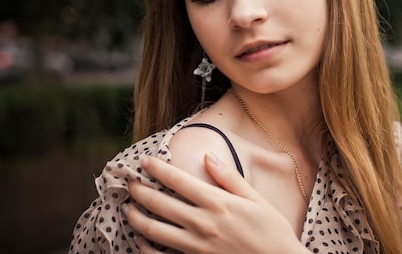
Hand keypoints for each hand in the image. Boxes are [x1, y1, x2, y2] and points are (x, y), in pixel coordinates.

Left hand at [123, 152, 305, 253]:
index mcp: (217, 203)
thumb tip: (208, 156)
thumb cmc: (272, 232)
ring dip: (137, 218)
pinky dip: (145, 249)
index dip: (157, 168)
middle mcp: (203, 223)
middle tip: (130, 183)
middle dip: (140, 191)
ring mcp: (197, 247)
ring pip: (155, 231)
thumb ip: (229, 177)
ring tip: (129, 209)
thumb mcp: (256, 200)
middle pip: (160, 203)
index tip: (145, 161)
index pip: (178, 180)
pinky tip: (141, 241)